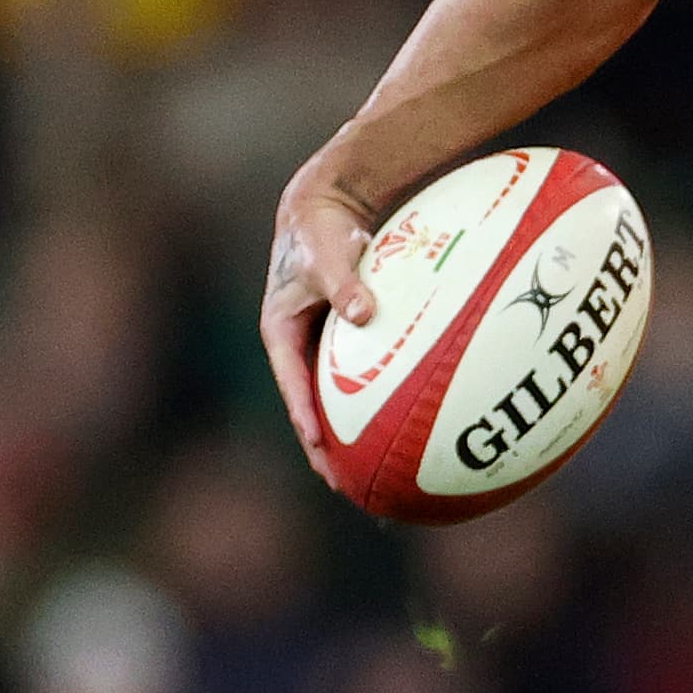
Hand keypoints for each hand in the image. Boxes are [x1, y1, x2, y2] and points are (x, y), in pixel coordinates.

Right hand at [260, 164, 380, 480]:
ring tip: (378, 475)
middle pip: (312, 407)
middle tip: (350, 488)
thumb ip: (343, 282)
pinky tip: (412, 425)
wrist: (327, 204)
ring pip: (337, 400)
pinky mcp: (345, 340)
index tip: (322, 452)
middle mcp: (299, 345)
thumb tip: (364, 314)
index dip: (306, 421)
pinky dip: (378, 402)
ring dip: (352, 436)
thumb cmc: (321, 228)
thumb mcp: (325, 253)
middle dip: (327, 450)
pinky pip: (362, 378)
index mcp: (281, 331)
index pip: (292, 386)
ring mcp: (322, 344)